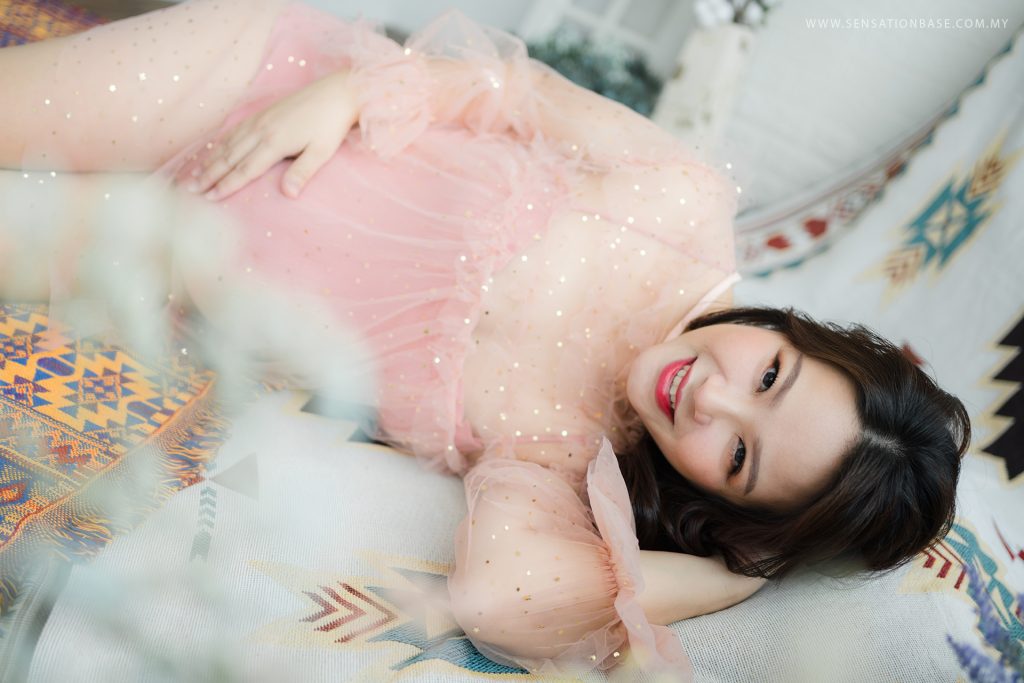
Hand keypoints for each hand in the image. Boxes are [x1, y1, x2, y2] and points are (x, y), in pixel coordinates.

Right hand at [177, 70, 357, 199]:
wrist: (336, 92)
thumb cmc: (331, 124)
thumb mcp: (322, 152)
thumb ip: (302, 173)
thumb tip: (288, 195)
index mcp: (274, 142)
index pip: (245, 170)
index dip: (226, 185)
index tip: (209, 198)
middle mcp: (261, 130)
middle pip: (230, 157)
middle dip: (209, 175)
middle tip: (190, 190)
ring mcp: (259, 119)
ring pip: (228, 143)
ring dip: (210, 160)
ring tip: (194, 174)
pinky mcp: (262, 113)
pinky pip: (235, 130)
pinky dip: (221, 142)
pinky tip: (214, 149)